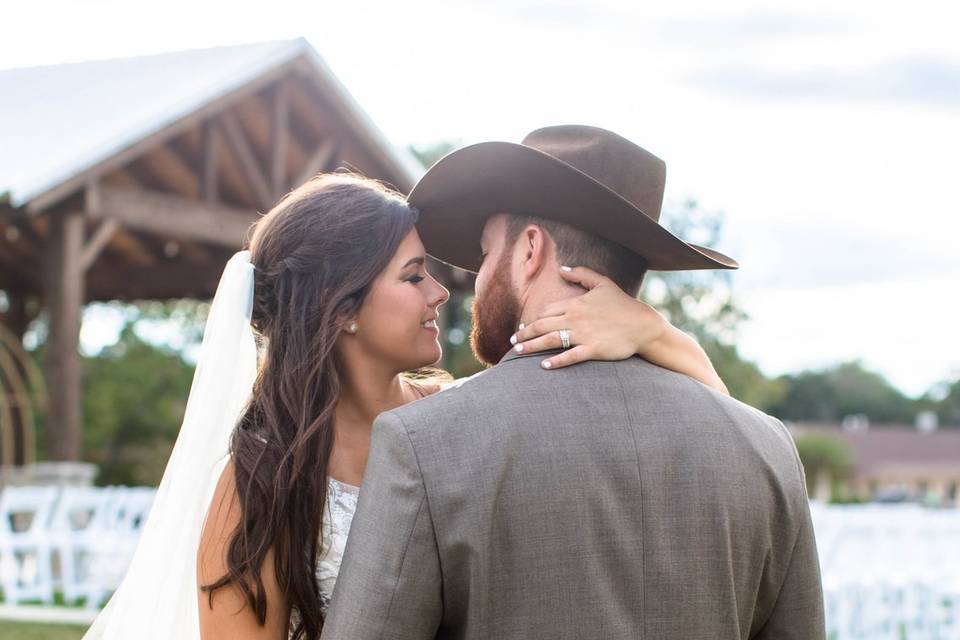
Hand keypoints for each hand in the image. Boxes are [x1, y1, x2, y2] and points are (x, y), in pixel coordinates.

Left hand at [510, 266, 667, 369]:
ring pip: (550, 340)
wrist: (643, 324)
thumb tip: (562, 268)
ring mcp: (583, 335)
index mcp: (576, 303)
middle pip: (542, 326)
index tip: (523, 325)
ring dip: (531, 346)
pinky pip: (570, 356)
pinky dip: (555, 361)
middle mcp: (575, 319)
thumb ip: (581, 274)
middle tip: (512, 340)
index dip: (532, 319)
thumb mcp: (603, 283)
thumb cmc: (623, 304)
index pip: (547, 311)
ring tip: (517, 351)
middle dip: (524, 333)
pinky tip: (544, 365)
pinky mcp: (593, 349)